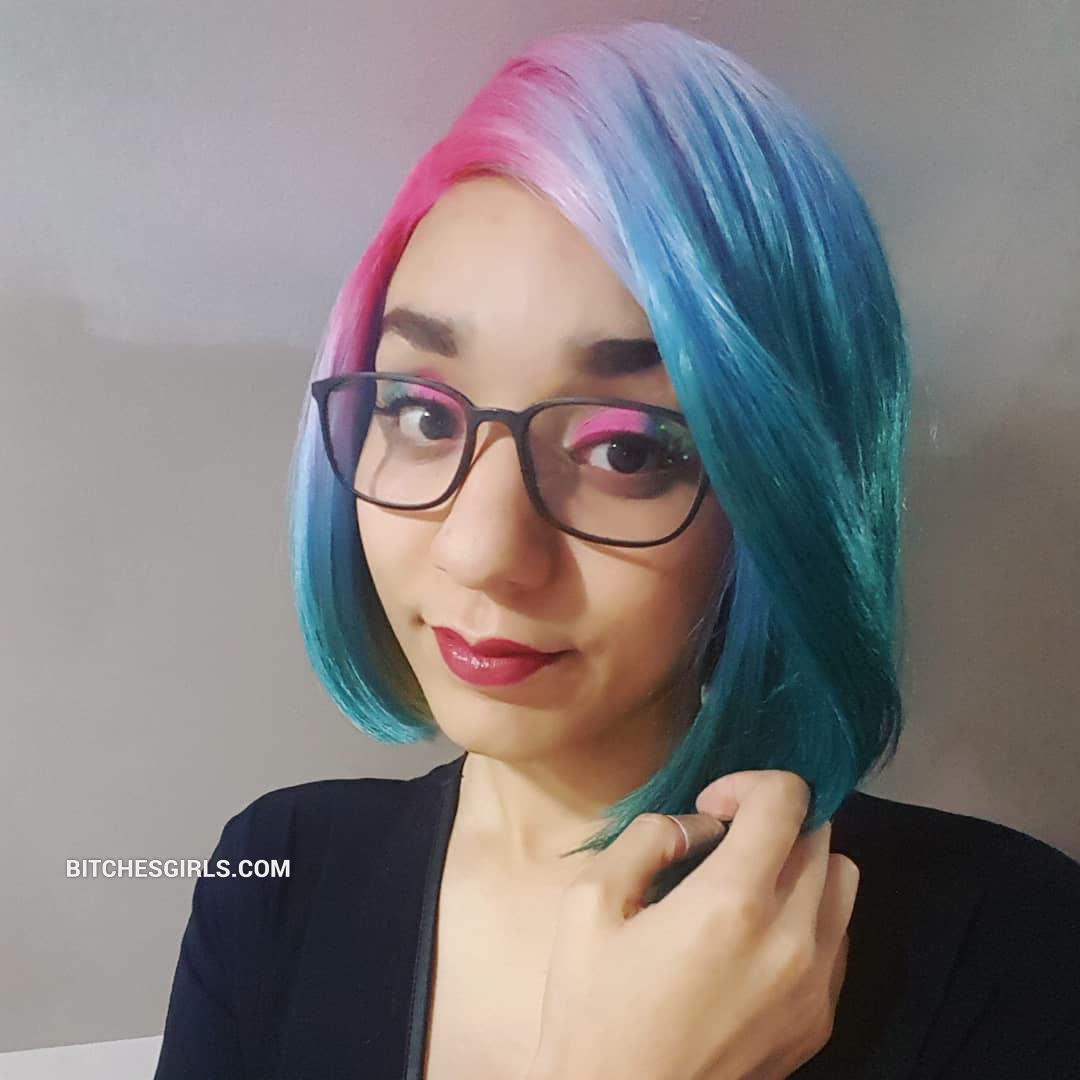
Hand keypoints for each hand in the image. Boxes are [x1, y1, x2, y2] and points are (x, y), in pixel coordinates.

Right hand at [525, 771, 858, 1079]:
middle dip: (773, 820)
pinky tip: (757, 938)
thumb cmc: (594, 1010)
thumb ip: (646, 840)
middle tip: (723, 839)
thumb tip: (694, 827)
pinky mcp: (821, 1021)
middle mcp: (791, 939)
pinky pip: (839, 937)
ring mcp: (815, 985)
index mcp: (731, 904)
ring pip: (843, 883)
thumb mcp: (588, 905)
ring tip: (748, 884)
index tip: (710, 808)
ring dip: (801, 863)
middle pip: (822, 835)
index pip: (788, 799)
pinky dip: (810, 914)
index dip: (748, 783)